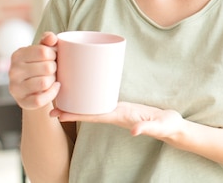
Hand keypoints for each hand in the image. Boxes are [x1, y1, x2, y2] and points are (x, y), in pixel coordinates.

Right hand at [8, 32, 59, 109]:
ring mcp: (15, 88)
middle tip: (52, 70)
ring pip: (44, 83)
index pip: (43, 51)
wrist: (35, 89)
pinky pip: (41, 99)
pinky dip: (52, 93)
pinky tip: (54, 87)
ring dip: (53, 80)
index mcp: (18, 55)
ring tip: (51, 78)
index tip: (53, 57)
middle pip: (47, 67)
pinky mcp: (22, 102)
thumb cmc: (41, 65)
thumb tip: (51, 38)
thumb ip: (48, 40)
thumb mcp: (43, 51)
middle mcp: (13, 71)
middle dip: (54, 68)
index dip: (54, 54)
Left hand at [51, 102, 184, 141]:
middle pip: (88, 112)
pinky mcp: (124, 105)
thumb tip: (133, 132)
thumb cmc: (166, 126)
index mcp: (121, 117)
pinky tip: (85, 90)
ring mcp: (119, 110)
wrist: (173, 126)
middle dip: (70, 110)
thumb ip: (147, 128)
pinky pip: (103, 101)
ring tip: (61, 96)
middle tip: (49, 106)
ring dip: (77, 103)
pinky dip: (91, 96)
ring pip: (94, 106)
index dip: (75, 114)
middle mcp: (116, 114)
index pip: (93, 115)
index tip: (57, 113)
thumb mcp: (159, 126)